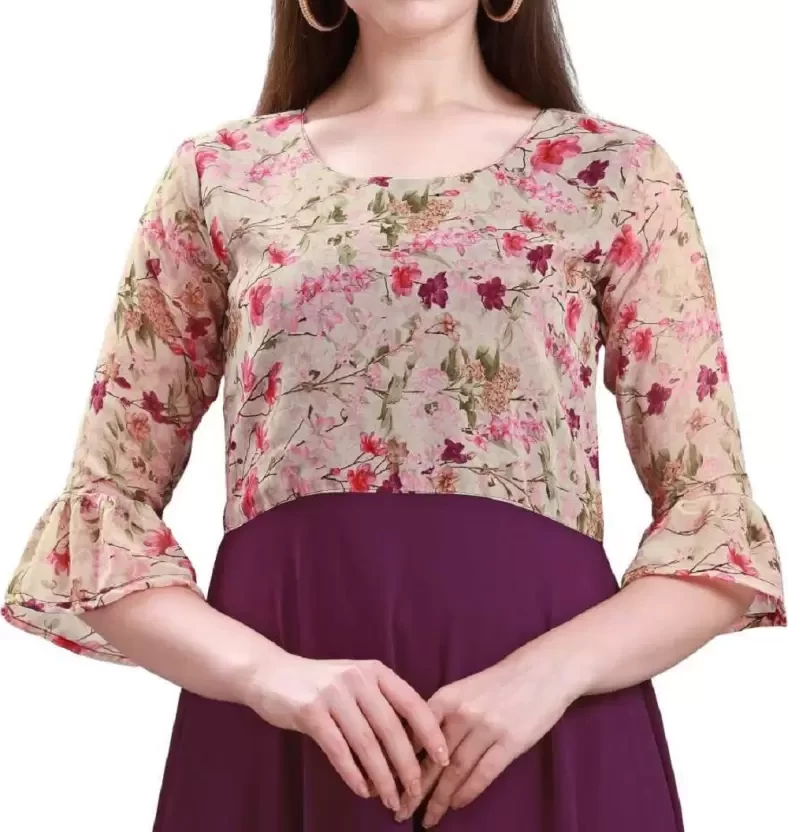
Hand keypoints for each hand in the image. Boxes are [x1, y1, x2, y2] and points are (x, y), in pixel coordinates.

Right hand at [242, 652, 449, 811]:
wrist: (272, 675)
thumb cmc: (321, 685)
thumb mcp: (356, 684)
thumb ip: (381, 705)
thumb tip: (412, 747)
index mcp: (375, 671)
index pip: (412, 703)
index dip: (430, 733)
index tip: (443, 759)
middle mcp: (358, 678)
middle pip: (390, 729)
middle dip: (406, 765)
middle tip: (414, 792)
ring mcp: (333, 693)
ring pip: (366, 743)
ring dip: (381, 776)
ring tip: (390, 799)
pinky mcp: (311, 711)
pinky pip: (338, 749)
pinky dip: (353, 774)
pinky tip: (363, 790)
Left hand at [395, 648, 580, 826]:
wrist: (542, 670)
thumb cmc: (500, 682)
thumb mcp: (464, 690)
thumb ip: (442, 715)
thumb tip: (418, 747)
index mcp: (446, 697)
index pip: (415, 736)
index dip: (400, 763)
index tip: (389, 784)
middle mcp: (462, 712)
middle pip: (432, 758)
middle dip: (414, 789)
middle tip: (400, 812)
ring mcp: (487, 728)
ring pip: (455, 771)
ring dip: (439, 799)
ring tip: (427, 819)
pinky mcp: (510, 742)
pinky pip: (483, 774)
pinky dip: (467, 793)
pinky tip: (456, 805)